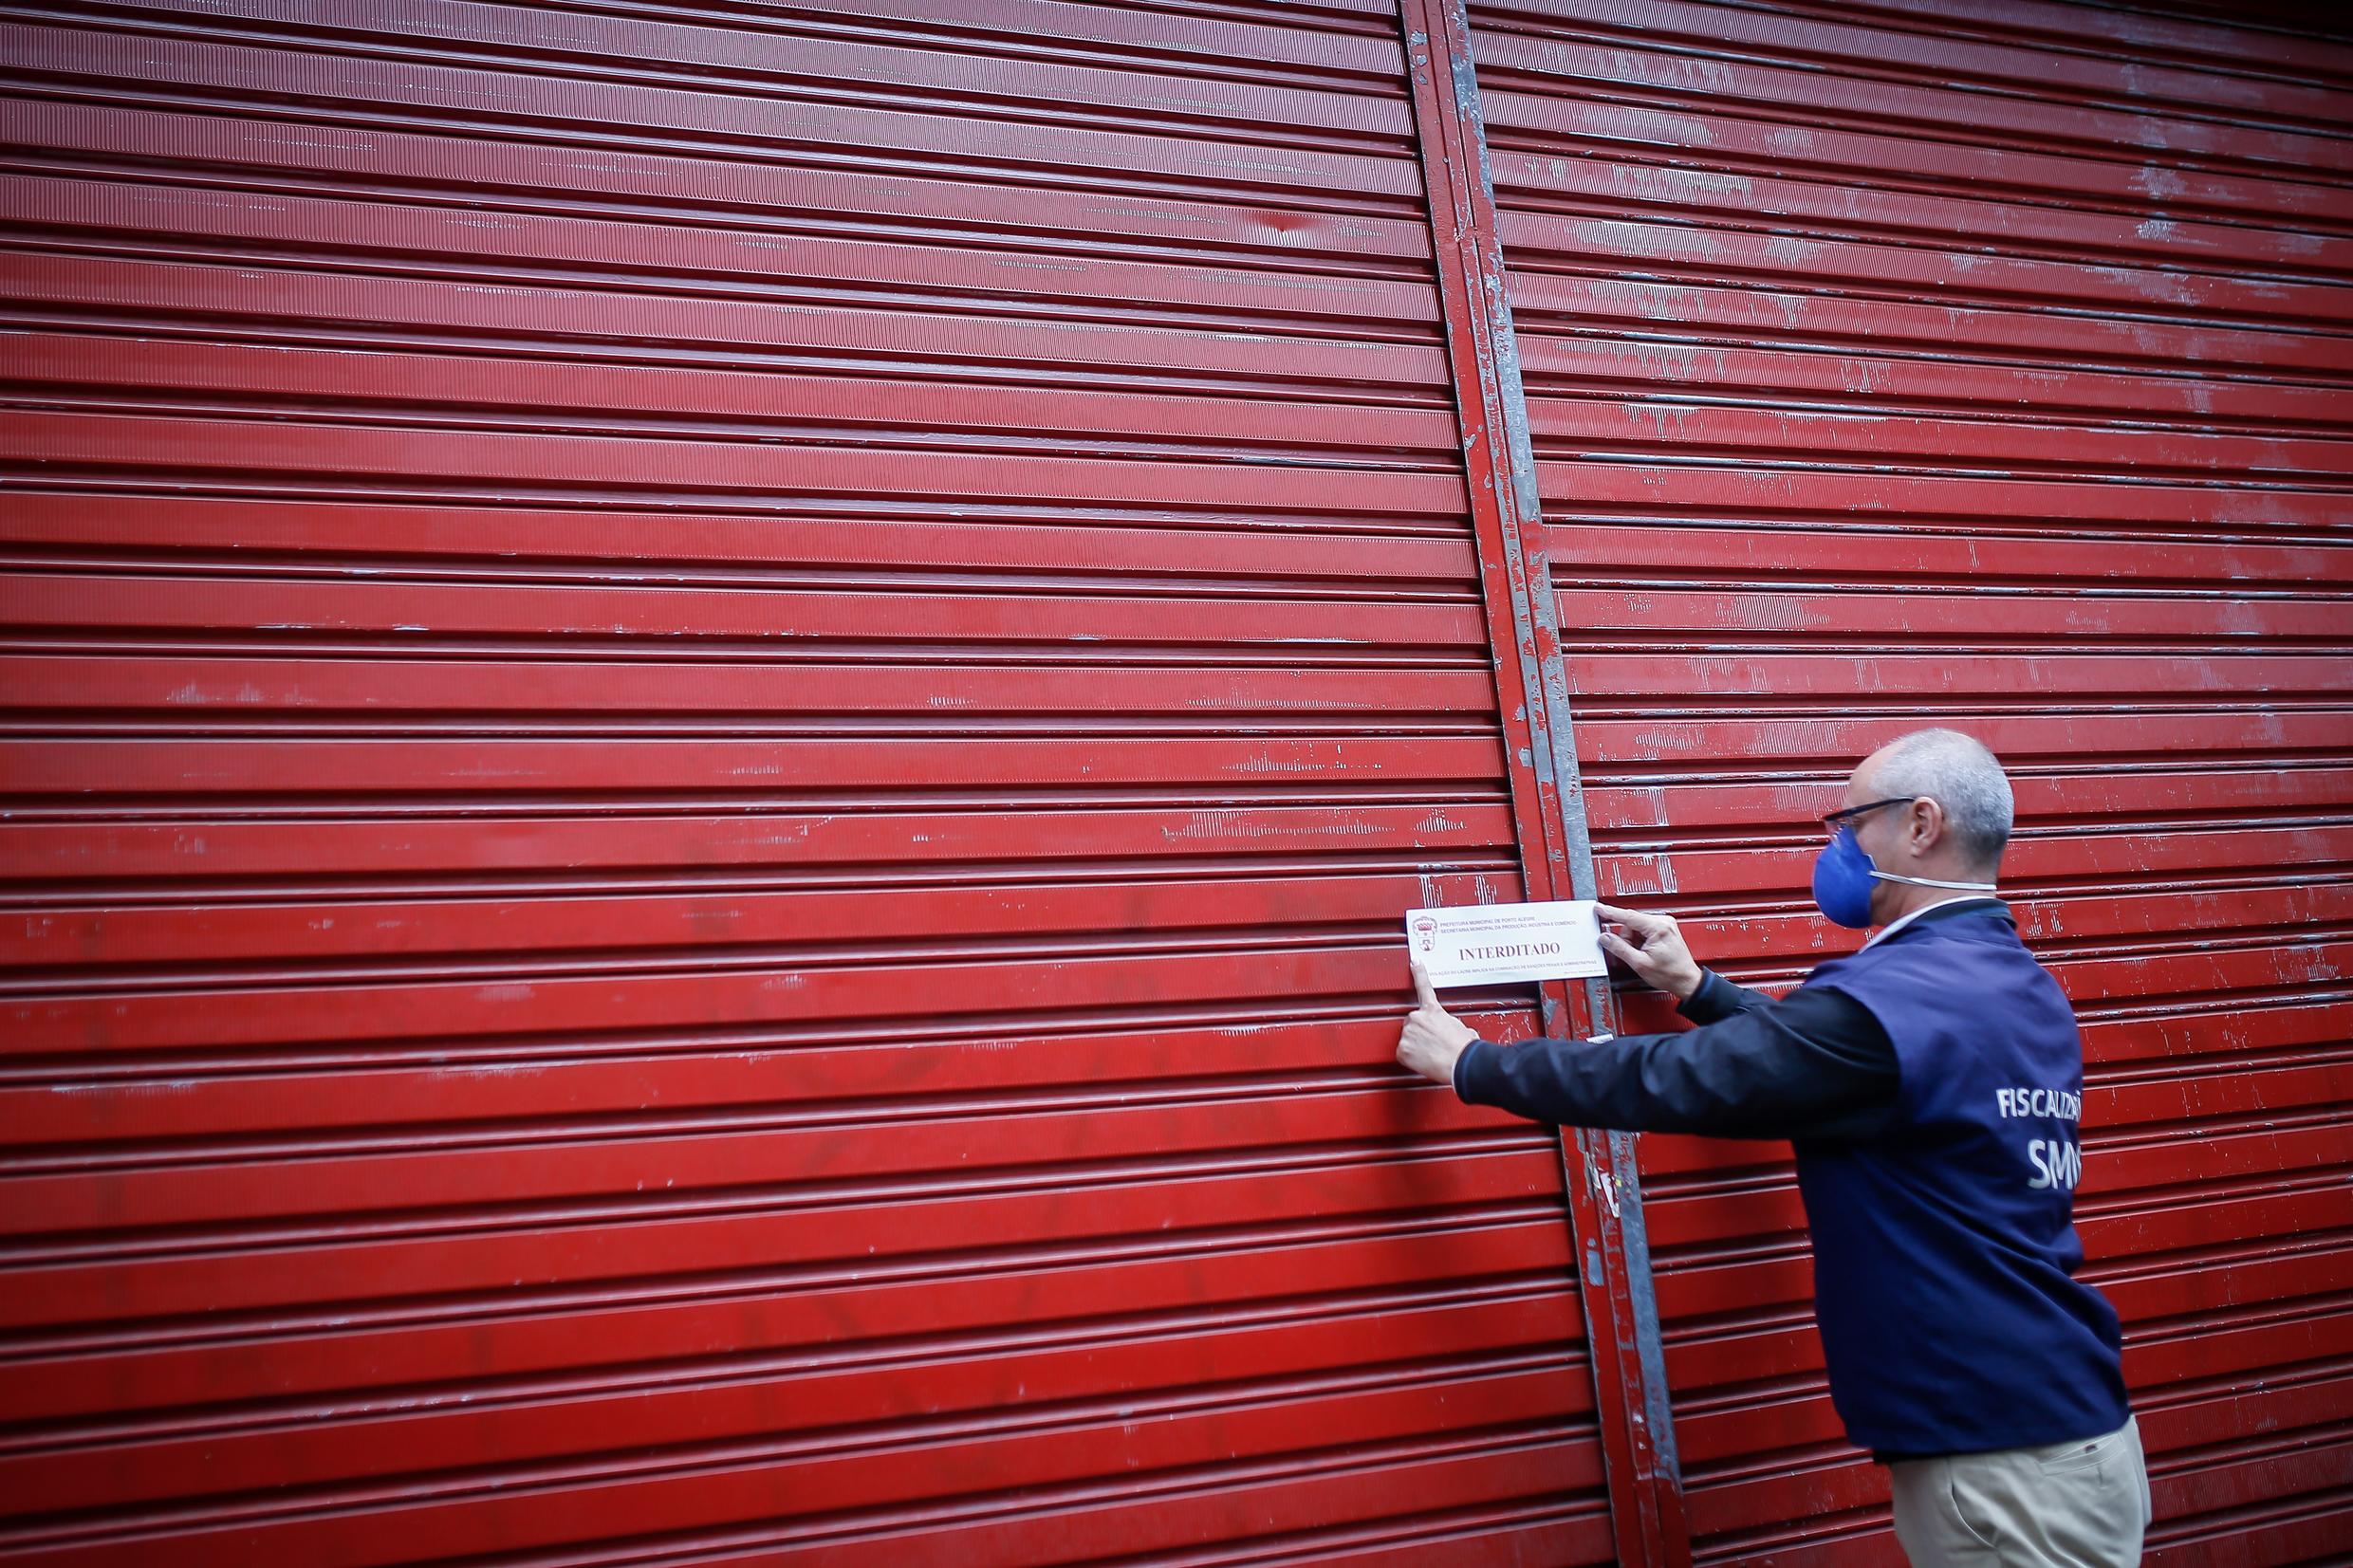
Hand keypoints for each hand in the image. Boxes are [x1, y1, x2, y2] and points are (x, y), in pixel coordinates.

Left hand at [1397, 961, 1478, 1086]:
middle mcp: (1417, 1018)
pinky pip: (1404, 1054)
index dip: (1419, 972)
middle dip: (1420, 1032)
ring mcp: (1408, 1033)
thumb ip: (1449, 1024)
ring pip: (1408, 1038)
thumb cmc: (1464, 1049)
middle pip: (1413, 1023)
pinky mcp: (1402, 1049)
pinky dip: (1412, 1059)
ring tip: (1432, 1054)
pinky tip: (1424, 1061)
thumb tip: (1452, 1030)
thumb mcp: (1462, 1029)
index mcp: (1433, 1010)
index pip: (1424, 986)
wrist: (1460, 1064)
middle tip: (1434, 1044)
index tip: (1415, 961)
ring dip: (1416, 1045)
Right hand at [1594, 902, 1703, 1000]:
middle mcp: (1663, 922)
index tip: (1599, 908)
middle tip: (1631, 952)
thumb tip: (1605, 938)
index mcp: (1658, 927)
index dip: (1610, 912)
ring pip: (1636, 927)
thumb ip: (1619, 948)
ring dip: (1633, 940)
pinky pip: (1644, 930)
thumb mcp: (1640, 963)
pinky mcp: (1665, 929)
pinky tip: (1645, 951)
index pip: (1628, 916)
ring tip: (1641, 954)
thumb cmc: (1670, 974)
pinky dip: (1640, 940)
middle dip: (1626, 938)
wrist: (1686, 980)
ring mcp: (1665, 924)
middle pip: (1631, 923)